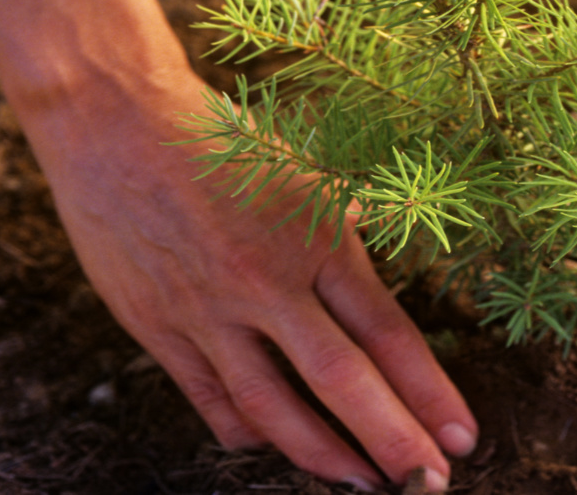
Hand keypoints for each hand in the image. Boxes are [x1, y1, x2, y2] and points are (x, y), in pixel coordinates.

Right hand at [23, 71, 475, 491]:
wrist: (114, 119)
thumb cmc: (219, 139)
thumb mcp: (302, 171)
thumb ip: (341, 227)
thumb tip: (373, 268)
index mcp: (317, 238)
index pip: (388, 332)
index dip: (428, 390)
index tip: (462, 436)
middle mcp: (269, 280)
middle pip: (342, 379)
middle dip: (393, 439)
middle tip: (429, 484)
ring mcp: (209, 309)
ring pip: (273, 404)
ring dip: (322, 454)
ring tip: (361, 485)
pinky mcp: (156, 325)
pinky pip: (208, 396)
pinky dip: (244, 429)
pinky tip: (269, 449)